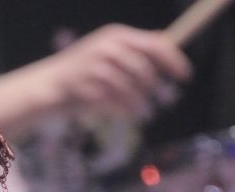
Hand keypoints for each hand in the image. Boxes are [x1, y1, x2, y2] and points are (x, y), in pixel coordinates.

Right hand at [0, 24, 192, 139]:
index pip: (156, 45)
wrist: (49, 84)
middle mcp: (108, 47)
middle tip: (150, 99)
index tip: (186, 75)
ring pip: (131, 90)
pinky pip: (116, 104)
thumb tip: (167, 45)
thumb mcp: (109, 52)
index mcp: (117, 35)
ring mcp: (97, 67)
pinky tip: (120, 113)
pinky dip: (121, 111)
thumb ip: (134, 50)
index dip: (174, 60)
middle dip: (150, 88)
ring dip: (137, 103)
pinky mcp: (88, 88)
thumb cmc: (83, 72)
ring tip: (136, 110)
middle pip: (145, 70)